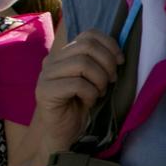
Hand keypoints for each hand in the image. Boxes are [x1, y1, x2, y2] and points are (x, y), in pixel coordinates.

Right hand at [30, 30, 121, 160]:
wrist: (64, 131)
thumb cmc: (81, 104)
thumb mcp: (94, 79)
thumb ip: (99, 62)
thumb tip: (119, 54)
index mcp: (65, 54)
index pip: (89, 34)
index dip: (109, 44)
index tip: (120, 61)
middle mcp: (53, 60)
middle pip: (87, 46)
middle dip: (107, 63)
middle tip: (111, 80)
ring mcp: (46, 75)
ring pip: (82, 63)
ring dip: (99, 79)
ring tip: (99, 92)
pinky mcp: (45, 91)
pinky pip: (77, 84)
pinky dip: (90, 93)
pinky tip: (89, 101)